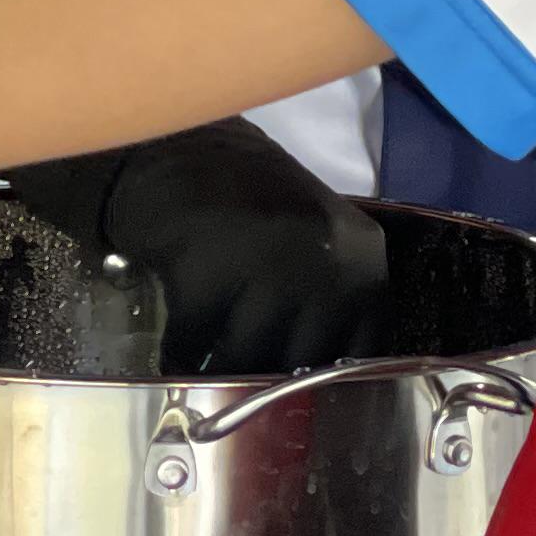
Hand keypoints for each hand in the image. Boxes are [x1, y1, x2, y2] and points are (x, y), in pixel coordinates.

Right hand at [3, 118, 390, 373]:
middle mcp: (325, 263)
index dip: (322, 382)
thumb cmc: (247, 199)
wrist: (178, 140)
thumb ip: (327, 302)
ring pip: (247, 361)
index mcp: (362, 259)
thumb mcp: (314, 241)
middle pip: (302, 364)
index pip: (360, 352)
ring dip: (221, 375)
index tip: (291, 394)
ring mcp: (266, 265)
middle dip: (267, 382)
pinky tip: (172, 351)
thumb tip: (315, 390)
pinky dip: (178, 355)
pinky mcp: (206, 270)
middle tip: (239, 387)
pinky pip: (192, 343)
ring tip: (203, 374)